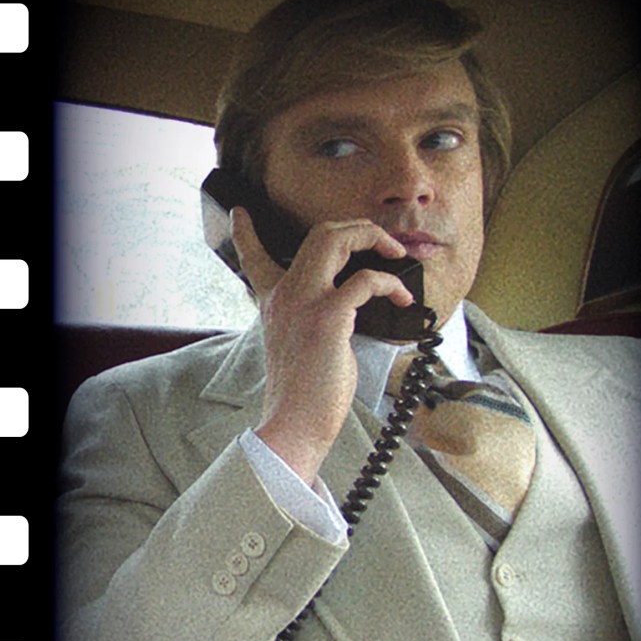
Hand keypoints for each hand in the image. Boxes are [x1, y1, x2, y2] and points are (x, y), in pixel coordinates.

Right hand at [230, 207, 413, 483]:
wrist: (294, 425)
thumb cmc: (304, 396)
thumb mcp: (301, 347)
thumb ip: (315, 320)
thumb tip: (353, 310)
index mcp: (273, 304)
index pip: (253, 259)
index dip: (245, 234)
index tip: (239, 214)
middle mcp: (285, 295)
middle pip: (319, 234)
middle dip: (358, 227)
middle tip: (383, 241)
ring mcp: (304, 302)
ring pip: (336, 239)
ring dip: (374, 238)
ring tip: (396, 255)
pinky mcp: (327, 317)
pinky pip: (366, 281)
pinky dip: (389, 283)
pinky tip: (402, 297)